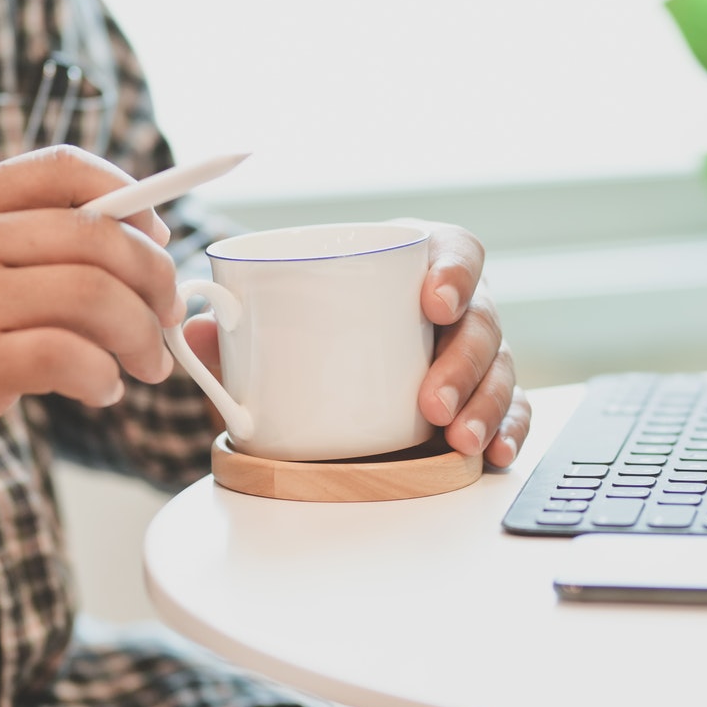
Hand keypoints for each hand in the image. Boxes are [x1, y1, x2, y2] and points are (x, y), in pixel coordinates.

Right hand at [0, 146, 180, 487]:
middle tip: (169, 317)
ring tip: (145, 364)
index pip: (66, 167)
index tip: (159, 236)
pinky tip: (101, 390)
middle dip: (156, 278)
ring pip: (96, 295)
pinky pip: (73, 356)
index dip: (133, 195)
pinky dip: (105, 376)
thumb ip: (22, 247)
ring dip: (141, 335)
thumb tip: (132, 249)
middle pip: (99, 234)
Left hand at [181, 219, 529, 467]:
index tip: (433, 302)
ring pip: (500, 371)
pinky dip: (508, 432)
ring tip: (458, 438)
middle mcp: (457, 309)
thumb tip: (196, 328)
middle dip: (463, 363)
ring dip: (484, 406)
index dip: (454, 272)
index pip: (455, 252)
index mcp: (416, 268)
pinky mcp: (484, 401)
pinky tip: (492, 454)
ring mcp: (476, 356)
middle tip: (430, 402)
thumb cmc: (317, 336)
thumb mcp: (278, 333)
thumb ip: (239, 334)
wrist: (328, 382)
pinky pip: (511, 413)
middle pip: (482, 321)